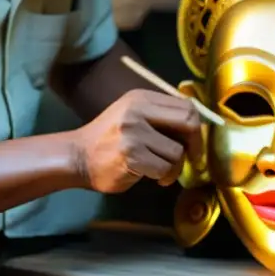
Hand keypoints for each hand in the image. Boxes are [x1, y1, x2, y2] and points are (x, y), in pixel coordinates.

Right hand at [72, 89, 204, 193]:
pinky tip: (152, 177)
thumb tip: (197, 127)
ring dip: (174, 167)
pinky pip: (164, 168)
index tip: (194, 142)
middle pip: (188, 123)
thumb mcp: (133, 116)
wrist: (76, 157)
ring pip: (177, 152)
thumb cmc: (109, 139)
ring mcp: (134, 133)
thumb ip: (160, 117)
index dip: (197, 125)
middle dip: (195, 144)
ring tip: (161, 171)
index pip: (186, 106)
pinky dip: (163, 177)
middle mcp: (138, 110)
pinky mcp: (131, 155)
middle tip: (193, 158)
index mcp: (141, 98)